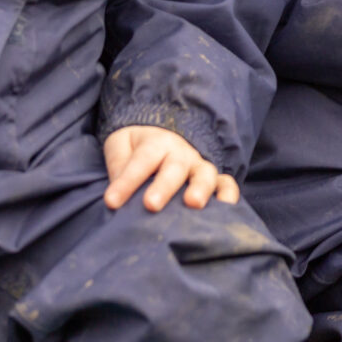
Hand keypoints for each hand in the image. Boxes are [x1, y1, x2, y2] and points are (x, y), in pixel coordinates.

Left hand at [103, 125, 237, 210]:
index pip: (141, 161)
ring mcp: (199, 166)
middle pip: (174, 168)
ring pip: (205, 174)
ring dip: (201, 188)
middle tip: (151, 205)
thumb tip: (116, 193)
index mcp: (155, 143)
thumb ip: (118, 165)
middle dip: (164, 187)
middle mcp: (181, 153)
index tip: (112, 202)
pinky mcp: (213, 179)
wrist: (163, 132)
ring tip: (194, 204)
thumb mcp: (121, 145)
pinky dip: (229, 194)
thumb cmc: (138, 145)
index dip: (126, 182)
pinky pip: (226, 183)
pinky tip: (226, 209)